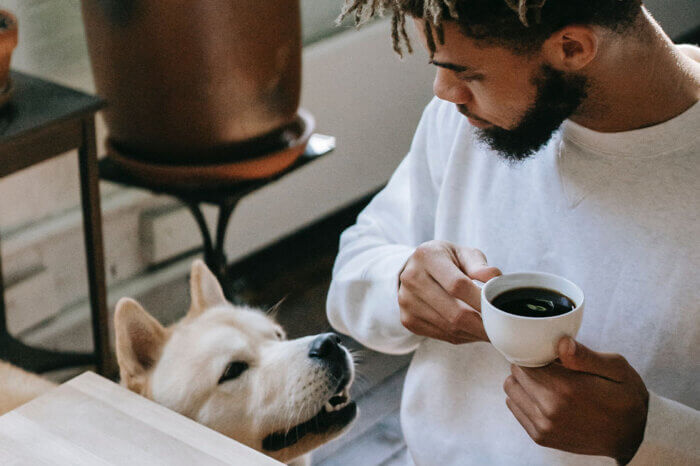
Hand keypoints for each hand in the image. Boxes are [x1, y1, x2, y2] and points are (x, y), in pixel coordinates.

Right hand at [398, 240, 501, 343]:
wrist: (415, 269)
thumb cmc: (446, 260)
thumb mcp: (463, 253)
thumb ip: (479, 265)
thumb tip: (495, 280)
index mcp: (427, 256)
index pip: (457, 285)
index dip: (480, 301)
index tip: (499, 310)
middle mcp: (411, 278)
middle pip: (454, 313)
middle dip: (482, 324)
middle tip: (501, 328)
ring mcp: (407, 302)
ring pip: (450, 328)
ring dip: (475, 333)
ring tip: (491, 330)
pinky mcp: (408, 320)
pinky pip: (443, 336)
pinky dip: (464, 336)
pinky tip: (474, 331)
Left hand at [504, 337, 648, 462]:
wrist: (633, 437)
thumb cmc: (626, 398)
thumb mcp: (617, 369)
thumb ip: (586, 356)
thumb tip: (561, 343)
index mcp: (567, 389)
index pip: (526, 360)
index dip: (535, 352)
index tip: (548, 353)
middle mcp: (550, 409)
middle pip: (516, 373)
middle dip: (529, 365)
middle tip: (549, 367)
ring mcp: (543, 426)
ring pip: (511, 390)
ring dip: (523, 382)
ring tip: (546, 382)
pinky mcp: (540, 437)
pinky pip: (515, 408)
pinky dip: (524, 398)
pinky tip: (544, 397)